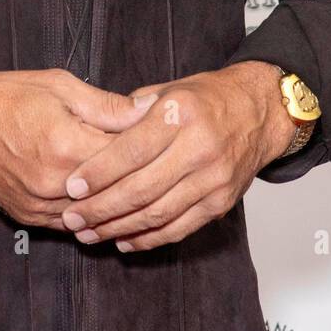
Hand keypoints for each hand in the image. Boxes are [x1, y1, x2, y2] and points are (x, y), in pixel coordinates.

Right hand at [0, 67, 157, 229]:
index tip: (163, 142)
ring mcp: (39, 205)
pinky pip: (70, 224)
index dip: (148, 150)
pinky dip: (89, 214)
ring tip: (137, 187)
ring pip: (94, 214)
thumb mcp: (61, 86)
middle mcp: (54, 182)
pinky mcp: (28, 218)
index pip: (125, 158)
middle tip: (158, 167)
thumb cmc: (8, 95)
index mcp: (66, 145)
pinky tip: (104, 203)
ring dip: (115, 203)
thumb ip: (107, 106)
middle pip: (114, 191)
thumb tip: (150, 111)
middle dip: (137, 179)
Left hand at [58, 61, 295, 250]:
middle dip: (102, 207)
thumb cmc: (206, 98)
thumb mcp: (167, 89)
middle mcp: (199, 146)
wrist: (259, 111)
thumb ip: (130, 113)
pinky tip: (123, 240)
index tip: (72, 187)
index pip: (132, 150)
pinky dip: (149, 238)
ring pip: (158, 213)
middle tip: (73, 218)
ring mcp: (213, 178)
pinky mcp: (221, 202)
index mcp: (180, 112)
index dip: (99, 172)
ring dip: (119, 228)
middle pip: (142, 187)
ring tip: (90, 234)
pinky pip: (179, 227)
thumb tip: (91, 135)